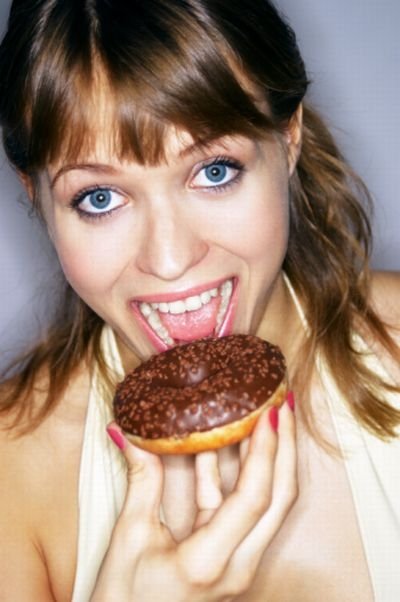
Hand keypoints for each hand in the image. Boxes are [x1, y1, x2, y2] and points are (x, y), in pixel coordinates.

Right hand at [91, 397, 296, 600]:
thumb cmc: (124, 601)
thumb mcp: (131, 537)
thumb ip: (141, 480)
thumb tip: (133, 433)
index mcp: (210, 561)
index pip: (253, 497)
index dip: (265, 449)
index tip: (269, 411)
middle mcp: (237, 565)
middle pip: (279, 498)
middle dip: (286, 447)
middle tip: (283, 404)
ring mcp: (240, 564)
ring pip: (268, 504)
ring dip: (269, 458)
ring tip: (266, 416)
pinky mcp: (232, 558)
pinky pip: (242, 510)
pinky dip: (236, 475)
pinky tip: (225, 444)